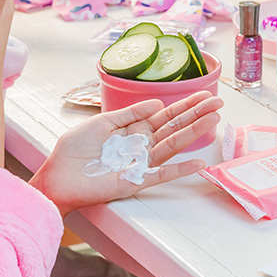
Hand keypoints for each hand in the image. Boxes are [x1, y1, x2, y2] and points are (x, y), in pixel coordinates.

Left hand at [30, 91, 223, 216]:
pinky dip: (179, 170)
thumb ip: (129, 114)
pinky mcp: (135, 181)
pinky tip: (198, 163)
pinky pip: (161, 175)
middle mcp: (141, 146)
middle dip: (196, 115)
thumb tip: (157, 103)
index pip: (165, 115)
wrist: (57, 176)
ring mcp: (140, 163)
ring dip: (193, 133)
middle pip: (174, 127)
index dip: (185, 105)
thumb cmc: (74, 150)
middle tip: (218, 103)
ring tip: (214, 119)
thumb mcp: (101, 122)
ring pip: (172, 145)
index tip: (204, 95)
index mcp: (133, 130)